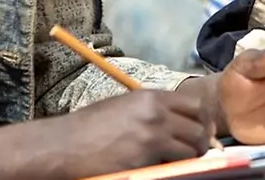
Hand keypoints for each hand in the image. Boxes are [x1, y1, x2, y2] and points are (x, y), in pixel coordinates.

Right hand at [0, 89, 214, 179]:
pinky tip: (165, 168)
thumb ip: (150, 109)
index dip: (200, 120)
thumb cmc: (87, 127)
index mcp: (150, 96)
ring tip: (183, 162)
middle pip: (199, 126)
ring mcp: (152, 135)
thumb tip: (175, 120)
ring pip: (192, 147)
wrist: (63, 145)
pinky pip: (175, 164)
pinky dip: (176, 167)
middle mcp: (156, 112)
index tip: (200, 131)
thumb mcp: (121, 106)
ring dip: (191, 156)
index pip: (193, 105)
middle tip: (199, 151)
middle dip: (201, 140)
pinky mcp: (145, 158)